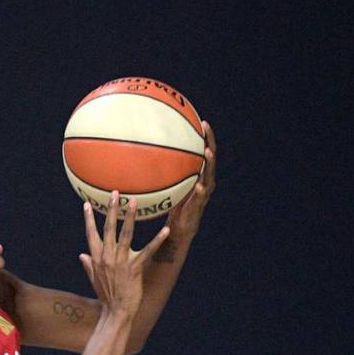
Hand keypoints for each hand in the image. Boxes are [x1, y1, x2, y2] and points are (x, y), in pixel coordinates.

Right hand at [79, 192, 169, 317]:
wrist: (116, 311)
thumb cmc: (106, 296)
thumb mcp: (94, 279)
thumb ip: (88, 264)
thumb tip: (81, 255)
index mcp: (96, 257)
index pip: (91, 234)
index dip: (89, 219)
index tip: (86, 204)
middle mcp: (107, 256)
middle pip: (108, 228)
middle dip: (111, 209)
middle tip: (114, 193)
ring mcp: (121, 261)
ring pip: (126, 234)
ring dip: (130, 216)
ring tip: (134, 201)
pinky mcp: (135, 267)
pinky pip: (148, 250)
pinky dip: (157, 240)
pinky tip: (165, 230)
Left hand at [165, 121, 216, 238]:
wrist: (177, 232)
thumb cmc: (170, 207)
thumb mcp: (166, 188)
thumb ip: (160, 175)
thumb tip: (143, 159)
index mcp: (198, 177)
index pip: (203, 154)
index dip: (205, 138)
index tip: (202, 122)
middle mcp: (203, 183)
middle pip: (210, 160)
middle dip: (209, 143)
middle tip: (206, 128)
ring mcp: (203, 196)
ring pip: (210, 177)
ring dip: (210, 164)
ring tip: (207, 152)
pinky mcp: (198, 208)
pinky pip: (200, 198)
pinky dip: (200, 192)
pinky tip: (199, 185)